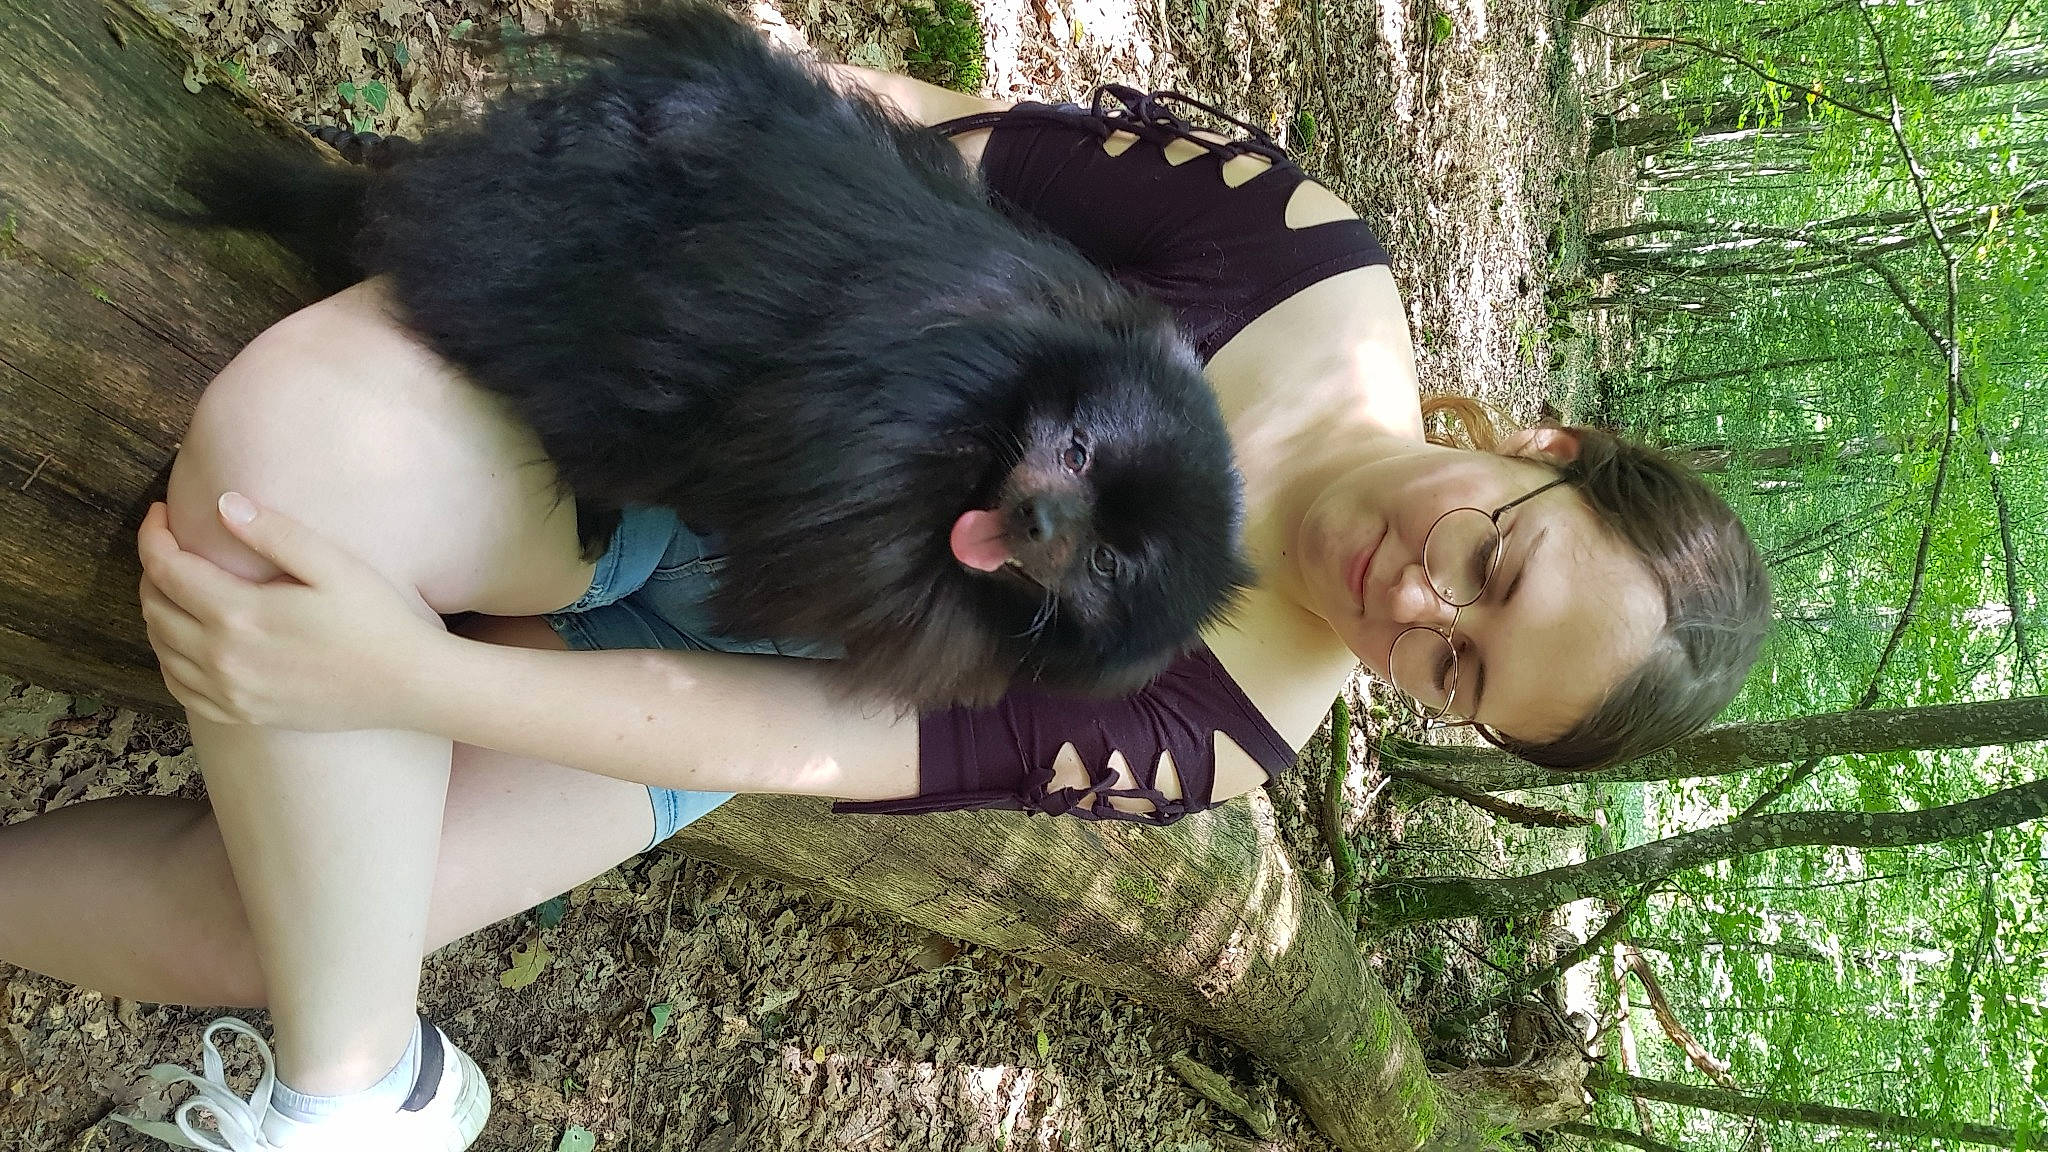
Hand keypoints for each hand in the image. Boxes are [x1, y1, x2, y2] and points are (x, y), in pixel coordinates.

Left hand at [137, 494, 445, 730]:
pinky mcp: (242, 714)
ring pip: (160, 649)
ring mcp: (230, 692)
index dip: (154, 535)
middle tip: (171, 545)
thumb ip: (274, 533)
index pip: (166, 568)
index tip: (162, 513)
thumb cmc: (377, 620)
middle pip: (155, 607)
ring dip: (157, 612)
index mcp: (238, 614)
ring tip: (176, 586)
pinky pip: (180, 688)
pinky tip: (184, 643)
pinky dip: (168, 659)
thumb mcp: (332, 565)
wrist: (407, 685)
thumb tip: (223, 503)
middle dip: (153, 569)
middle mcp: (222, 658)